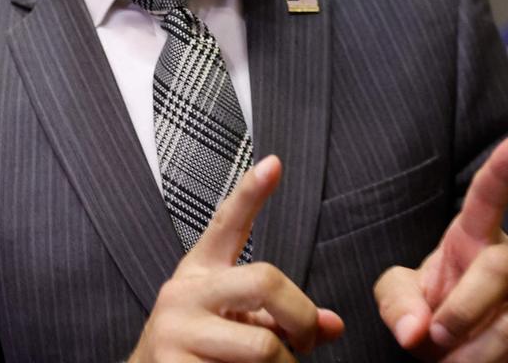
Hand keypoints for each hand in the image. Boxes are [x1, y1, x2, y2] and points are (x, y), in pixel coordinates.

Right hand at [128, 156, 344, 361]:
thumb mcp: (235, 323)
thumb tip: (331, 324)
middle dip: (301, 318)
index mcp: (200, 273)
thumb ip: (281, 315)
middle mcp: (183, 294)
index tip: (273, 164)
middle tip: (306, 342)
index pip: (225, 224)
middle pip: (264, 281)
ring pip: (264, 346)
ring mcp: (175, 331)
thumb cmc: (198, 351)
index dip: (250, 193)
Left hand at [373, 134, 507, 360]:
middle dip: (462, 311)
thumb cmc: (435, 311)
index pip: (489, 197)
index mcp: (475, 238)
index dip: (505, 169)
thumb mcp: (405, 300)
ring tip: (455, 362)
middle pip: (499, 270)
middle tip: (437, 339)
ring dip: (473, 356)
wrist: (471, 351)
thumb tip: (414, 332)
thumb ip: (398, 304)